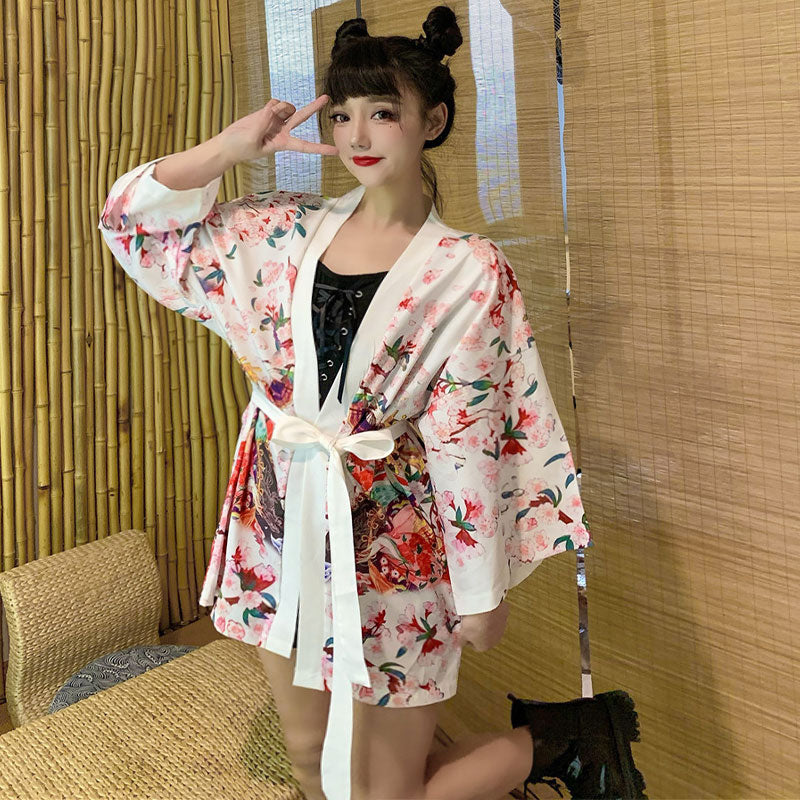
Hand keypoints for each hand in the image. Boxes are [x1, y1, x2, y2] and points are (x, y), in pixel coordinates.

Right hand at [218, 94, 338, 164]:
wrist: (227, 144)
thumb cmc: (240, 148)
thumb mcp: (252, 139)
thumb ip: (264, 122)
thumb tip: (275, 107)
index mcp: (282, 144)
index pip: (305, 146)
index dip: (320, 149)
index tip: (335, 151)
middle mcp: (283, 131)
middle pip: (302, 117)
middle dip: (314, 106)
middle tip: (327, 97)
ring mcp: (276, 120)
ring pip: (285, 106)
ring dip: (277, 107)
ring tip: (264, 117)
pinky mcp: (268, 112)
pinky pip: (274, 102)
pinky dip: (270, 105)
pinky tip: (262, 113)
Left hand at [457, 599, 509, 651]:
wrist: (486, 608)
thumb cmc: (474, 623)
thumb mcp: (461, 634)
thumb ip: (461, 641)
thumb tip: (460, 642)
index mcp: (484, 647)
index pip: (474, 646)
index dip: (467, 638)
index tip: (463, 631)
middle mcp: (495, 640)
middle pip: (483, 637)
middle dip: (477, 631)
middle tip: (469, 622)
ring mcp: (501, 628)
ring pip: (491, 627)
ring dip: (484, 622)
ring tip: (476, 615)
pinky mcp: (504, 617)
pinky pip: (496, 616)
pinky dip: (491, 613)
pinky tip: (485, 609)